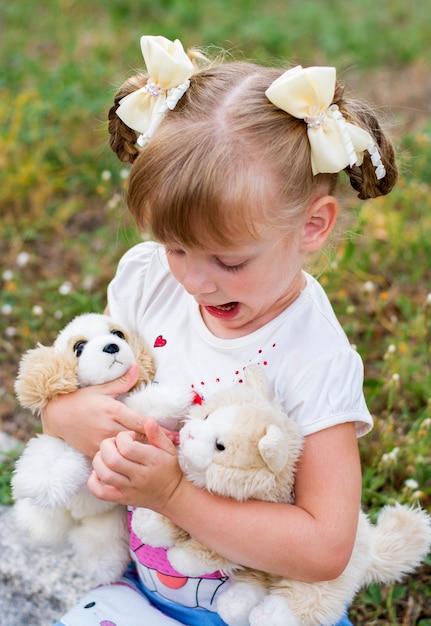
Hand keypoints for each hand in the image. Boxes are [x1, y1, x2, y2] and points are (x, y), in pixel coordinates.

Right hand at [41, 364, 178, 456]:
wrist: (57, 415)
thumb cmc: (81, 399)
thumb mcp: (101, 388)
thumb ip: (122, 381)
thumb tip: (137, 367)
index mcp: (112, 410)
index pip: (140, 422)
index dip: (157, 429)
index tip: (173, 435)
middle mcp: (107, 427)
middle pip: (137, 439)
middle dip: (153, 443)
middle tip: (173, 447)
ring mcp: (100, 441)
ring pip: (126, 451)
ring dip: (141, 452)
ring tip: (160, 457)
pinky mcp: (93, 452)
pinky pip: (113, 459)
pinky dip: (125, 459)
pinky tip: (137, 462)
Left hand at [88, 417, 183, 509]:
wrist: (173, 495)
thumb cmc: (170, 468)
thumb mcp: (168, 448)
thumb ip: (157, 434)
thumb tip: (149, 419)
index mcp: (152, 460)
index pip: (127, 447)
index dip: (122, 437)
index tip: (127, 436)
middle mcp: (139, 475)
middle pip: (113, 460)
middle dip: (107, 447)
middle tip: (113, 443)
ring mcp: (130, 489)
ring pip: (105, 475)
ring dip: (99, 462)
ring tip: (105, 455)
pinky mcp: (122, 499)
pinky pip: (101, 493)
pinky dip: (93, 483)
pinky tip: (97, 473)